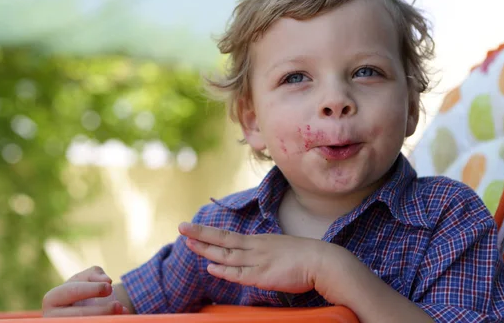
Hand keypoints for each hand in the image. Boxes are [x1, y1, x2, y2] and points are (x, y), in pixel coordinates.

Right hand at [42, 266, 130, 316]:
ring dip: (104, 320)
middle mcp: (52, 317)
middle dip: (101, 310)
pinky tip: (118, 320)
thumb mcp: (87, 278)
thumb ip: (95, 274)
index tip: (110, 287)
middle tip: (119, 305)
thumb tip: (106, 281)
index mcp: (52, 298)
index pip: (72, 291)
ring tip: (122, 312)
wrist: (81, 308)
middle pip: (78, 315)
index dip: (92, 289)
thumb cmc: (83, 290)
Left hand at [178, 222, 329, 294]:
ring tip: (189, 243)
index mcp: (258, 241)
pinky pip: (240, 274)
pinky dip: (224, 271)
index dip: (208, 233)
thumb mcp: (279, 249)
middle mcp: (255, 247)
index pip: (228, 236)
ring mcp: (258, 261)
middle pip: (222, 239)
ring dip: (206, 250)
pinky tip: (210, 268)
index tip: (192, 228)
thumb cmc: (303, 257)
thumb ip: (264, 253)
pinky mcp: (264, 276)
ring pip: (227, 255)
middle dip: (200, 234)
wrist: (321, 261)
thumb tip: (254, 258)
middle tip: (181, 227)